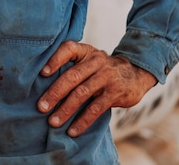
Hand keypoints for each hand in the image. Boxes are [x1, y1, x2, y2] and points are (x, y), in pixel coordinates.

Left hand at [36, 41, 156, 136]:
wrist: (136, 73)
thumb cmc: (102, 69)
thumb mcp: (90, 59)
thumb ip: (73, 66)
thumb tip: (42, 83)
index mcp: (86, 52)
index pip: (69, 49)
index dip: (55, 60)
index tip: (42, 73)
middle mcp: (96, 62)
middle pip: (72, 77)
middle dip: (55, 93)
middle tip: (41, 107)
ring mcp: (106, 77)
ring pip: (82, 94)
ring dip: (66, 110)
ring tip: (53, 122)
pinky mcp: (115, 93)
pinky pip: (96, 109)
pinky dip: (83, 121)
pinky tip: (73, 130)